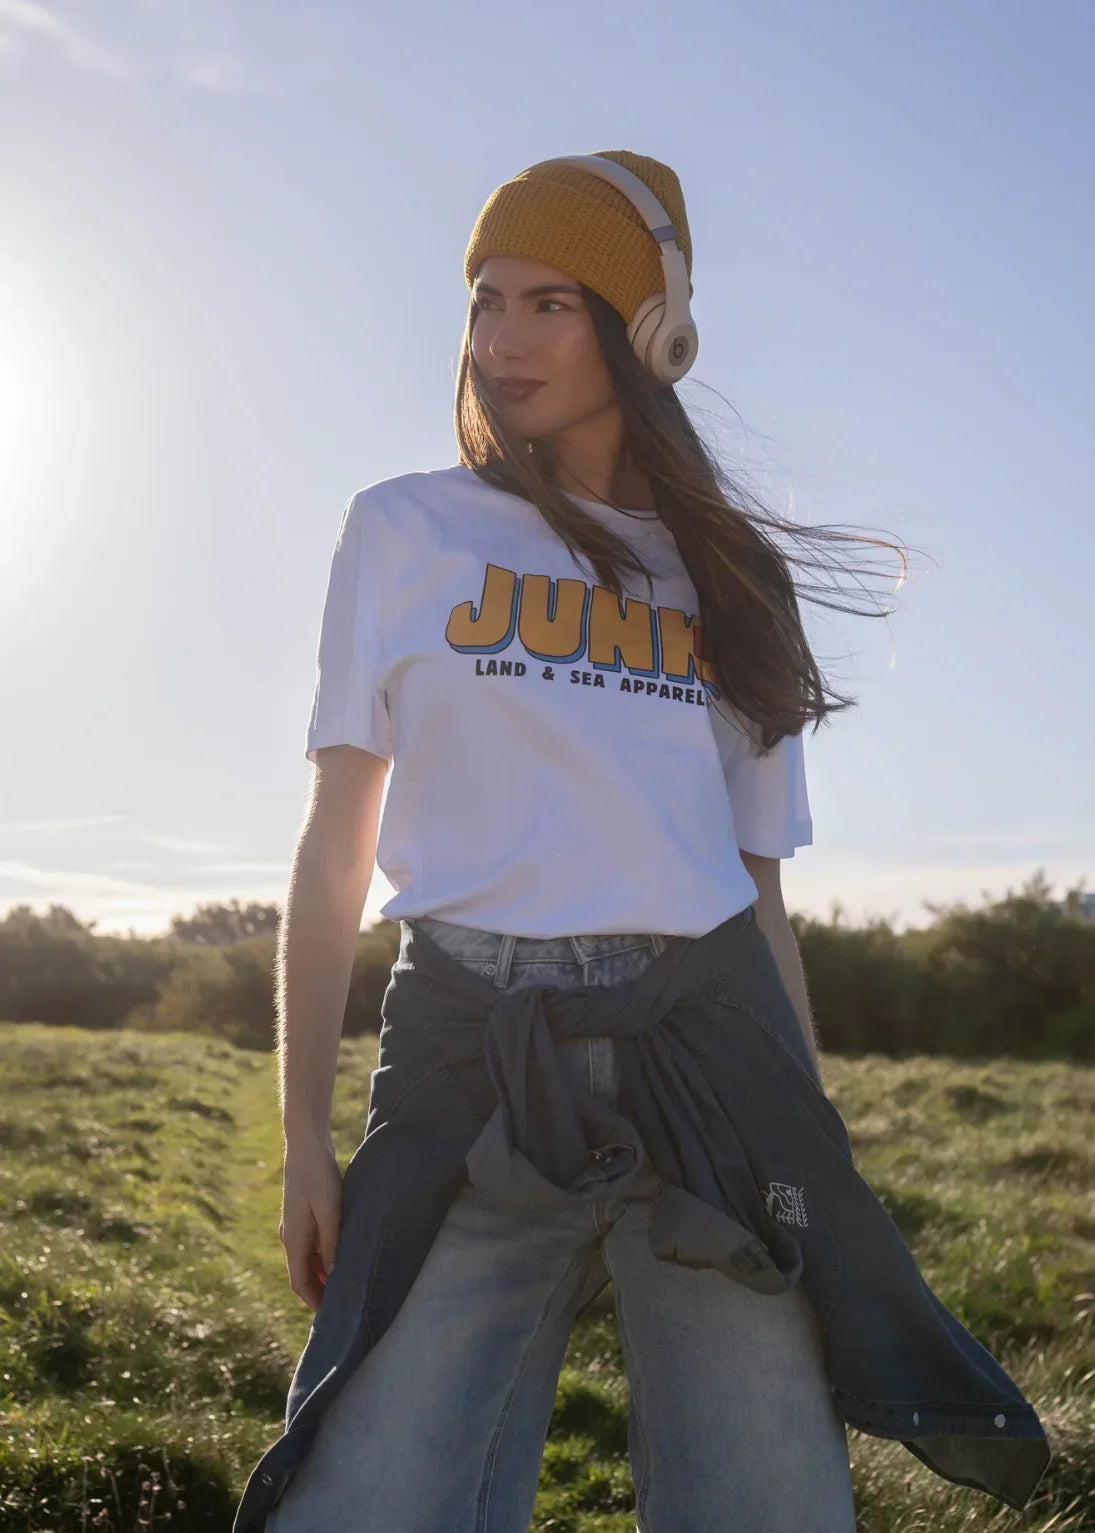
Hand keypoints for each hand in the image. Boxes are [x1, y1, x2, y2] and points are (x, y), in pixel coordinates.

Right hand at [279, 1138, 342, 1313]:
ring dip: (323, 1274)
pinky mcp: (303, 1215)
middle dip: (319, 1291)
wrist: (306, 1145)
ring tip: (345, 1284)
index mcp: (293, 1239)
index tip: (331, 1317)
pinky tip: (341, 1256)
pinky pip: (311, 1245)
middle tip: (342, 1305)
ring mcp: (295, 1225)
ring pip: (307, 1260)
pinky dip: (323, 1257)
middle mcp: (290, 1236)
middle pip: (303, 1274)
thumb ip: (331, 1243)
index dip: (314, 1301)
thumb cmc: (319, 1176)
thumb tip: (334, 1275)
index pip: (299, 1282)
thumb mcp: (329, 1211)